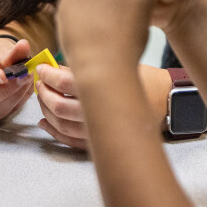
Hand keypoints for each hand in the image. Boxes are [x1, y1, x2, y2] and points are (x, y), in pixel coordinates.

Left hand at [34, 63, 171, 149]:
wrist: (166, 101)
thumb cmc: (144, 79)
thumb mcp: (120, 64)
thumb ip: (90, 67)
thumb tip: (58, 67)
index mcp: (106, 87)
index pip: (67, 82)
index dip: (49, 76)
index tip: (42, 69)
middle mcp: (101, 112)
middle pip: (60, 106)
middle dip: (44, 94)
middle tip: (40, 83)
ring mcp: (100, 131)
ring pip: (62, 124)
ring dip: (46, 111)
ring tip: (42, 98)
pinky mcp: (100, 142)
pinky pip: (70, 141)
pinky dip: (54, 132)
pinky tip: (45, 122)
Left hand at [57, 0, 157, 77]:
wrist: (102, 68)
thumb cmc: (126, 51)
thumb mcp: (142, 23)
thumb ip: (133, 4)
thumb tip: (118, 0)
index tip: (129, 9)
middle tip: (109, 19)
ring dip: (92, 2)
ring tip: (94, 29)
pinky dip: (75, 11)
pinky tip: (81, 29)